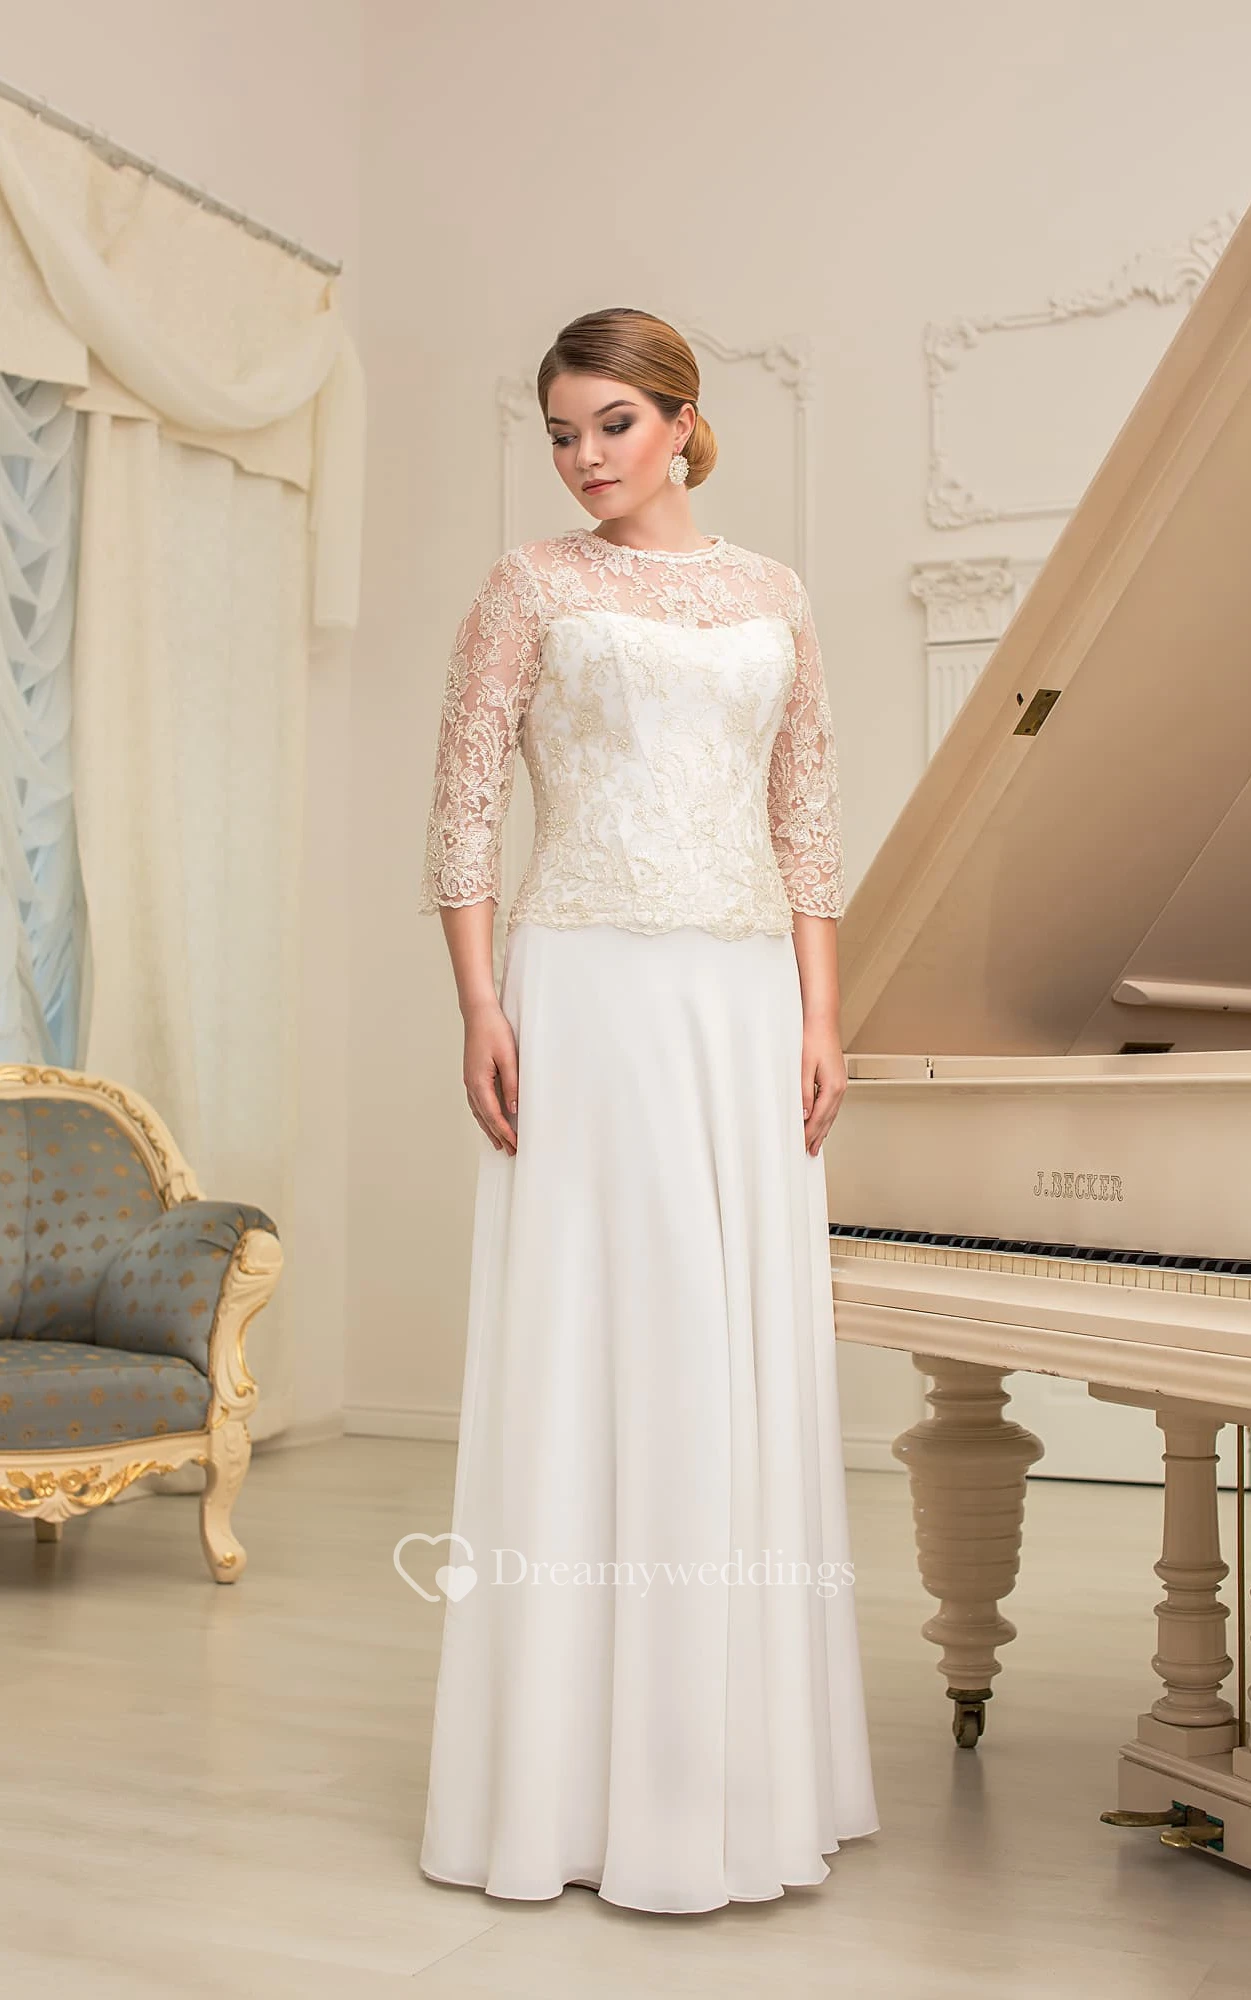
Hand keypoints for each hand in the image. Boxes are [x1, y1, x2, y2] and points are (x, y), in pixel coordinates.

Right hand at [463, 1000, 518, 1154]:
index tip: (516, 1144)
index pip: (493, 1115)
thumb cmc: (494, 1031)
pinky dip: (484, 1115)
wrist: (478, 1013)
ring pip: (478, 1112)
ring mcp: (469, 1080)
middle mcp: (471, 1084)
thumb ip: (511, 1084)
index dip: (505, 1132)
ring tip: (499, 1143)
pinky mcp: (472, 1075)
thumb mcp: (508, 1057)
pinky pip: (477, 1102)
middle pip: (484, 1118)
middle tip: (511, 1151)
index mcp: (479, 1081)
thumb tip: (514, 1108)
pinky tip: (488, 1119)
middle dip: (498, 1136)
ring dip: (489, 1128)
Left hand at [802, 1026, 846, 1155]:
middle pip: (827, 1120)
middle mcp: (840, 1088)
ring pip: (831, 1114)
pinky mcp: (837, 1079)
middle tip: (809, 1152)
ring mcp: (840, 1084)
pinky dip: (826, 1116)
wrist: (822, 1021)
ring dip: (823, 1129)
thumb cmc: (813, 1039)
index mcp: (833, 1088)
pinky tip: (822, 1119)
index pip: (818, 1118)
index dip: (808, 1134)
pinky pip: (832, 1105)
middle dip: (817, 1137)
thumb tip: (803, 1115)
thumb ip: (803, 1094)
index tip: (801, 1146)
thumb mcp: (803, 1068)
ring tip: (816, 1143)